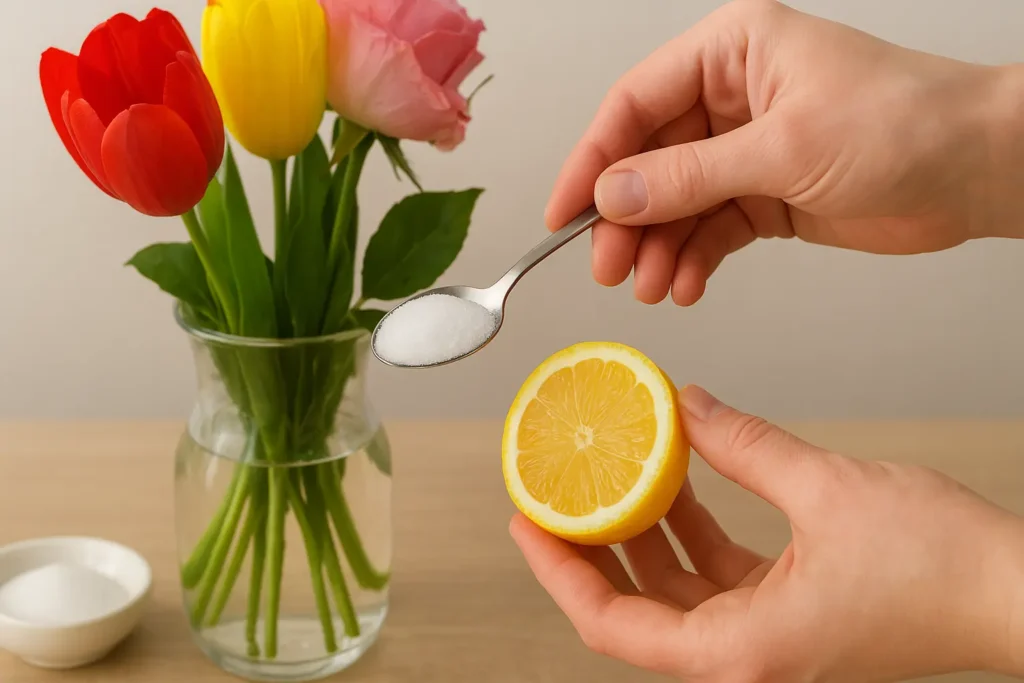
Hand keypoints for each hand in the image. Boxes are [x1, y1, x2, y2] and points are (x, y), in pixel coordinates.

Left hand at [510, 385, 1023, 681]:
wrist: (1019, 597)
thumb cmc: (945, 570)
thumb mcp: (827, 488)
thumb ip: (743, 444)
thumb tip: (683, 406)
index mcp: (742, 651)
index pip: (614, 624)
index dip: (559, 572)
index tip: (526, 522)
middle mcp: (747, 657)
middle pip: (635, 607)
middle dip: (591, 547)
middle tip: (554, 492)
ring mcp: (769, 638)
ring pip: (676, 589)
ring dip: (642, 531)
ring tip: (609, 471)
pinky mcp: (792, 613)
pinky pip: (719, 574)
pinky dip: (693, 529)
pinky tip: (677, 478)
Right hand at [545, 0, 1023, 305]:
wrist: (978, 170)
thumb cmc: (905, 125)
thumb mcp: (784, 149)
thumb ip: (690, 176)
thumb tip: (612, 195)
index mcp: (730, 53)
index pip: (635, 105)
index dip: (593, 161)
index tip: (564, 214)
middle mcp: (731, 96)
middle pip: (648, 160)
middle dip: (626, 219)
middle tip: (610, 267)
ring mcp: (745, 148)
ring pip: (675, 202)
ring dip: (658, 248)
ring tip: (651, 288)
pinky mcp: (764, 193)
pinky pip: (709, 228)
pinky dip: (693, 259)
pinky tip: (686, 285)